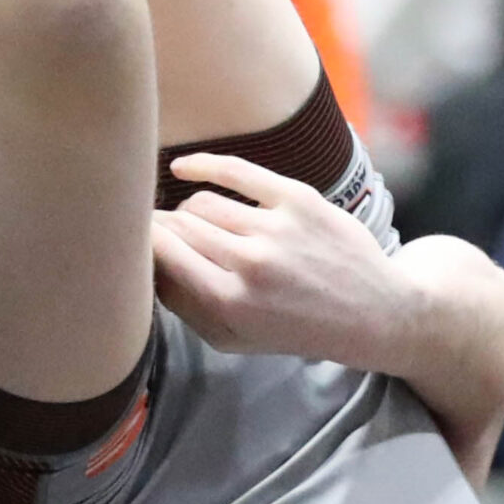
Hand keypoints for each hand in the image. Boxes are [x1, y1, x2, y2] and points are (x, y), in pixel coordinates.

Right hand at [153, 153, 410, 368]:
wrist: (372, 313)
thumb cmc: (295, 329)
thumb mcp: (233, 338)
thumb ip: (184, 306)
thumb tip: (142, 266)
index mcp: (230, 302)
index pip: (161, 253)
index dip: (139, 242)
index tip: (131, 241)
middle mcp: (251, 262)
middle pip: (179, 226)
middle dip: (159, 227)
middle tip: (154, 231)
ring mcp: (276, 227)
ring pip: (202, 202)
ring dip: (187, 210)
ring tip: (190, 223)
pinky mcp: (298, 198)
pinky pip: (235, 169)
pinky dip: (202, 165)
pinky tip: (182, 167)